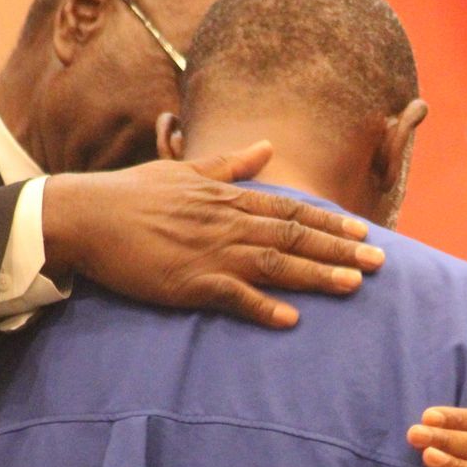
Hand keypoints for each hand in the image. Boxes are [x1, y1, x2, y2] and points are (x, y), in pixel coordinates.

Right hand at [42, 140, 384, 326]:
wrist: (86, 215)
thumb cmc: (131, 193)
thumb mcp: (184, 168)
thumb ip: (230, 164)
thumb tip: (265, 147)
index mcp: (227, 197)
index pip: (290, 209)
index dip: (330, 222)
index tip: (364, 232)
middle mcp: (227, 222)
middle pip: (294, 237)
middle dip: (340, 250)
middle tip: (381, 263)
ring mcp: (210, 252)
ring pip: (275, 264)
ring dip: (316, 276)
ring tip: (353, 286)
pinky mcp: (189, 282)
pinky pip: (233, 297)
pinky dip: (262, 308)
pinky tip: (290, 319)